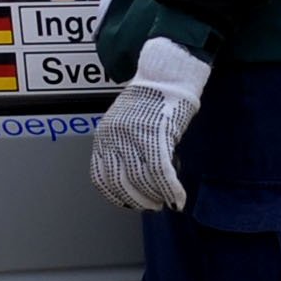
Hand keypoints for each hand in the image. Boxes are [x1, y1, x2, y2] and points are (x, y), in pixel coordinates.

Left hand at [87, 37, 210, 212]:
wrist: (165, 75)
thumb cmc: (149, 99)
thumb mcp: (125, 124)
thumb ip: (123, 148)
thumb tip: (134, 179)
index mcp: (104, 136)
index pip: (102, 178)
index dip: (117, 196)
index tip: (131, 202)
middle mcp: (114, 138)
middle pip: (122, 183)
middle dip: (139, 200)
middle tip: (153, 205)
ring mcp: (134, 137)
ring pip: (142, 180)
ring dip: (156, 197)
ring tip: (165, 202)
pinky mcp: (157, 135)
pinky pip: (162, 172)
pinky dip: (171, 190)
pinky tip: (178, 198)